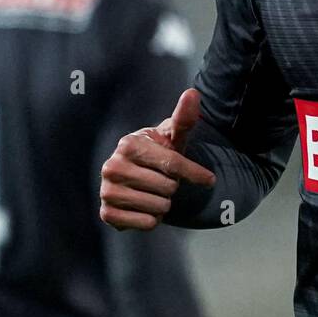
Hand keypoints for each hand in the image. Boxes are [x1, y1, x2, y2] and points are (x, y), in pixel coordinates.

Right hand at [100, 88, 215, 230]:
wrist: (138, 176)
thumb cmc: (159, 153)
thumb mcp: (173, 137)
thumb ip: (184, 118)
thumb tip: (193, 93)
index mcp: (128, 144)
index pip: (173, 164)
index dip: (195, 173)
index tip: (210, 180)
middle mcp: (112, 166)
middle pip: (167, 188)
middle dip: (172, 187)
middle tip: (162, 180)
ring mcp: (107, 191)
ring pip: (159, 207)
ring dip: (164, 204)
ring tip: (153, 193)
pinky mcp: (107, 214)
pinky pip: (147, 223)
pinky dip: (153, 219)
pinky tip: (145, 207)